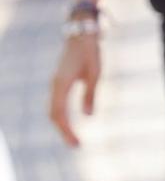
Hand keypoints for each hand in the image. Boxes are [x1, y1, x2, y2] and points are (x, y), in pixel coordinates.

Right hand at [48, 32, 101, 146]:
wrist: (81, 34)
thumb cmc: (90, 51)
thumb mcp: (95, 73)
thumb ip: (90, 94)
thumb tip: (88, 116)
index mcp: (61, 84)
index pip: (58, 114)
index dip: (66, 130)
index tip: (76, 143)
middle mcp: (54, 86)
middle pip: (53, 115)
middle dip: (63, 131)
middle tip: (76, 146)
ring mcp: (55, 84)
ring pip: (53, 110)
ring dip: (61, 125)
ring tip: (74, 139)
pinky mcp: (59, 83)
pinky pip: (56, 103)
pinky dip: (61, 116)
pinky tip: (69, 124)